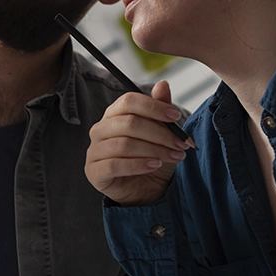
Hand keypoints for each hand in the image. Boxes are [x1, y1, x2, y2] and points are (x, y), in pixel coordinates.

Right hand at [85, 80, 193, 205]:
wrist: (147, 191)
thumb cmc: (152, 158)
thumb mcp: (162, 133)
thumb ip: (160, 109)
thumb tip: (163, 84)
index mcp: (113, 114)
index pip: (128, 101)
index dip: (153, 106)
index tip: (176, 115)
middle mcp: (100, 130)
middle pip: (129, 123)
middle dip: (160, 133)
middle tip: (181, 143)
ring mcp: (94, 151)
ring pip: (124, 144)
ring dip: (154, 150)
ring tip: (174, 156)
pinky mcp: (94, 172)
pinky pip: (115, 165)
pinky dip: (138, 165)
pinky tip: (154, 166)